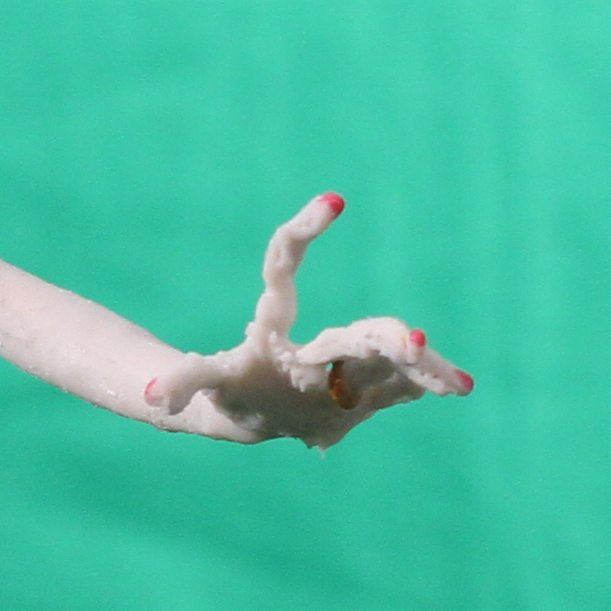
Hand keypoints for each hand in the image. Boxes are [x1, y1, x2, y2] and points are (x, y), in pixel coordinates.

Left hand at [144, 194, 472, 446]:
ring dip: (419, 367)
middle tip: (413, 340)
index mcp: (275, 325)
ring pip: (385, 355)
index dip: (303, 232)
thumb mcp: (207, 385)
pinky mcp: (370, 388)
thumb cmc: (233, 387)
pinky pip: (403, 383)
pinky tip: (459, 386)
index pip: (285, 265)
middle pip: (354, 332)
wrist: (260, 410)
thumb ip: (182, 383)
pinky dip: (428, 383)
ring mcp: (349, 361)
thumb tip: (151, 398)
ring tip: (453, 380)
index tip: (333, 200)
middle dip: (382, 338)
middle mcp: (318, 337)